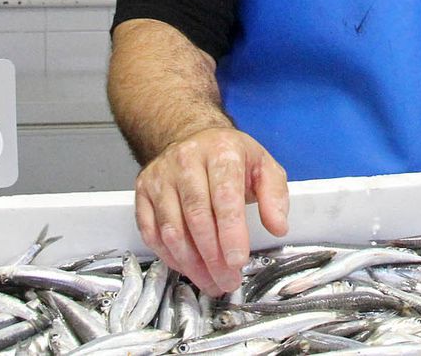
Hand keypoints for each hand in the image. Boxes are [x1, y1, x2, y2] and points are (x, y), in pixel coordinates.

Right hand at [132, 128, 288, 293]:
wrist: (193, 137)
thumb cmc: (230, 157)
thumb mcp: (263, 167)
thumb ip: (275, 196)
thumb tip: (278, 226)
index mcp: (221, 151)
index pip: (224, 197)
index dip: (231, 232)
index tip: (237, 261)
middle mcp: (186, 161)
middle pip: (197, 217)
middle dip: (213, 257)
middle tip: (227, 280)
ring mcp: (160, 176)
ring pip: (172, 229)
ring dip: (192, 263)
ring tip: (211, 282)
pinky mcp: (142, 190)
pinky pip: (151, 232)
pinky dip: (169, 256)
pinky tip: (188, 268)